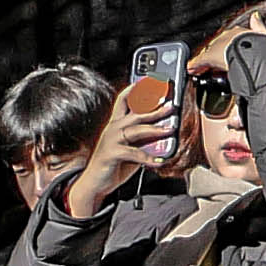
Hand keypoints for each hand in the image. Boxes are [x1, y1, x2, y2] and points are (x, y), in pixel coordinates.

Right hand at [65, 86, 179, 219]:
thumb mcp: (131, 149)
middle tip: (170, 104)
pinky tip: (160, 161)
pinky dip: (149, 158)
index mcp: (116, 124)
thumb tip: (164, 134)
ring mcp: (112, 140)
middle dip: (154, 107)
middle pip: (135, 112)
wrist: (95, 183)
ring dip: (154, 128)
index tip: (151, 82)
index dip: (137, 90)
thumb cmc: (113, 165)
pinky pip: (134, 153)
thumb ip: (144, 140)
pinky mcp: (112, 154)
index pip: (124, 100)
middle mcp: (113, 129)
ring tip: (170, 129)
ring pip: (135, 129)